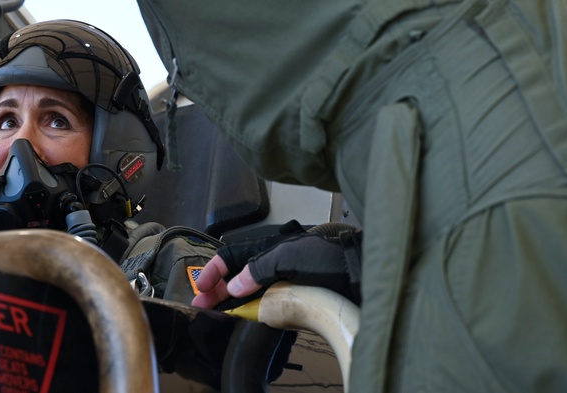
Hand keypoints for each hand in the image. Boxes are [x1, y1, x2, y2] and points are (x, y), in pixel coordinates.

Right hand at [191, 222, 362, 309]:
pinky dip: (254, 312)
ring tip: (221, 314)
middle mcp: (274, 265)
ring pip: (250, 293)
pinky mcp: (296, 298)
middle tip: (204, 306)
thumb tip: (235, 286)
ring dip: (234, 303)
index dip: (214, 272)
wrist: (364, 271)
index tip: (202, 288)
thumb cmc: (332, 256)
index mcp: (269, 248)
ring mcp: (284, 282)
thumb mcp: (290, 256)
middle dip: (218, 290)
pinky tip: (248, 318)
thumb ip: (259, 269)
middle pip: (237, 277)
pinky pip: (268, 306)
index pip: (232, 257)